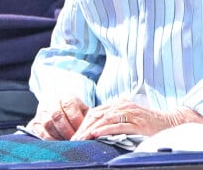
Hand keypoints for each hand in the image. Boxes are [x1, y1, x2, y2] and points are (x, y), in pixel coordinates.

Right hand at [26, 96, 88, 139]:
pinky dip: (50, 140)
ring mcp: (42, 111)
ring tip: (68, 143)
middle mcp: (52, 101)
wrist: (63, 113)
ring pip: (47, 124)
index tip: (83, 132)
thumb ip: (88, 120)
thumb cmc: (78, 116)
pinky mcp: (35, 122)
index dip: (76, 121)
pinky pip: (40, 132)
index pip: (69, 105)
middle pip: (56, 115)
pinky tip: (59, 144)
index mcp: (66, 97)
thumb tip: (92, 132)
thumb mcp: (85, 113)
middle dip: (67, 131)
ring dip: (59, 136)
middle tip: (76, 141)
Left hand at [71, 101, 202, 139]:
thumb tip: (96, 128)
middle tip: (74, 139)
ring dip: (91, 128)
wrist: (169, 122)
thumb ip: (114, 120)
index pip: (95, 112)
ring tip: (81, 137)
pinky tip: (96, 134)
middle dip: (84, 127)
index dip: (83, 123)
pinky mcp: (137, 122)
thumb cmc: (147, 123)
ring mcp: (129, 113)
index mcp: (117, 104)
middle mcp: (121, 105)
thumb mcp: (128, 118)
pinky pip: (118, 125)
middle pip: (97, 115)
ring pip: (104, 119)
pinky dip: (105, 129)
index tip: (75, 135)